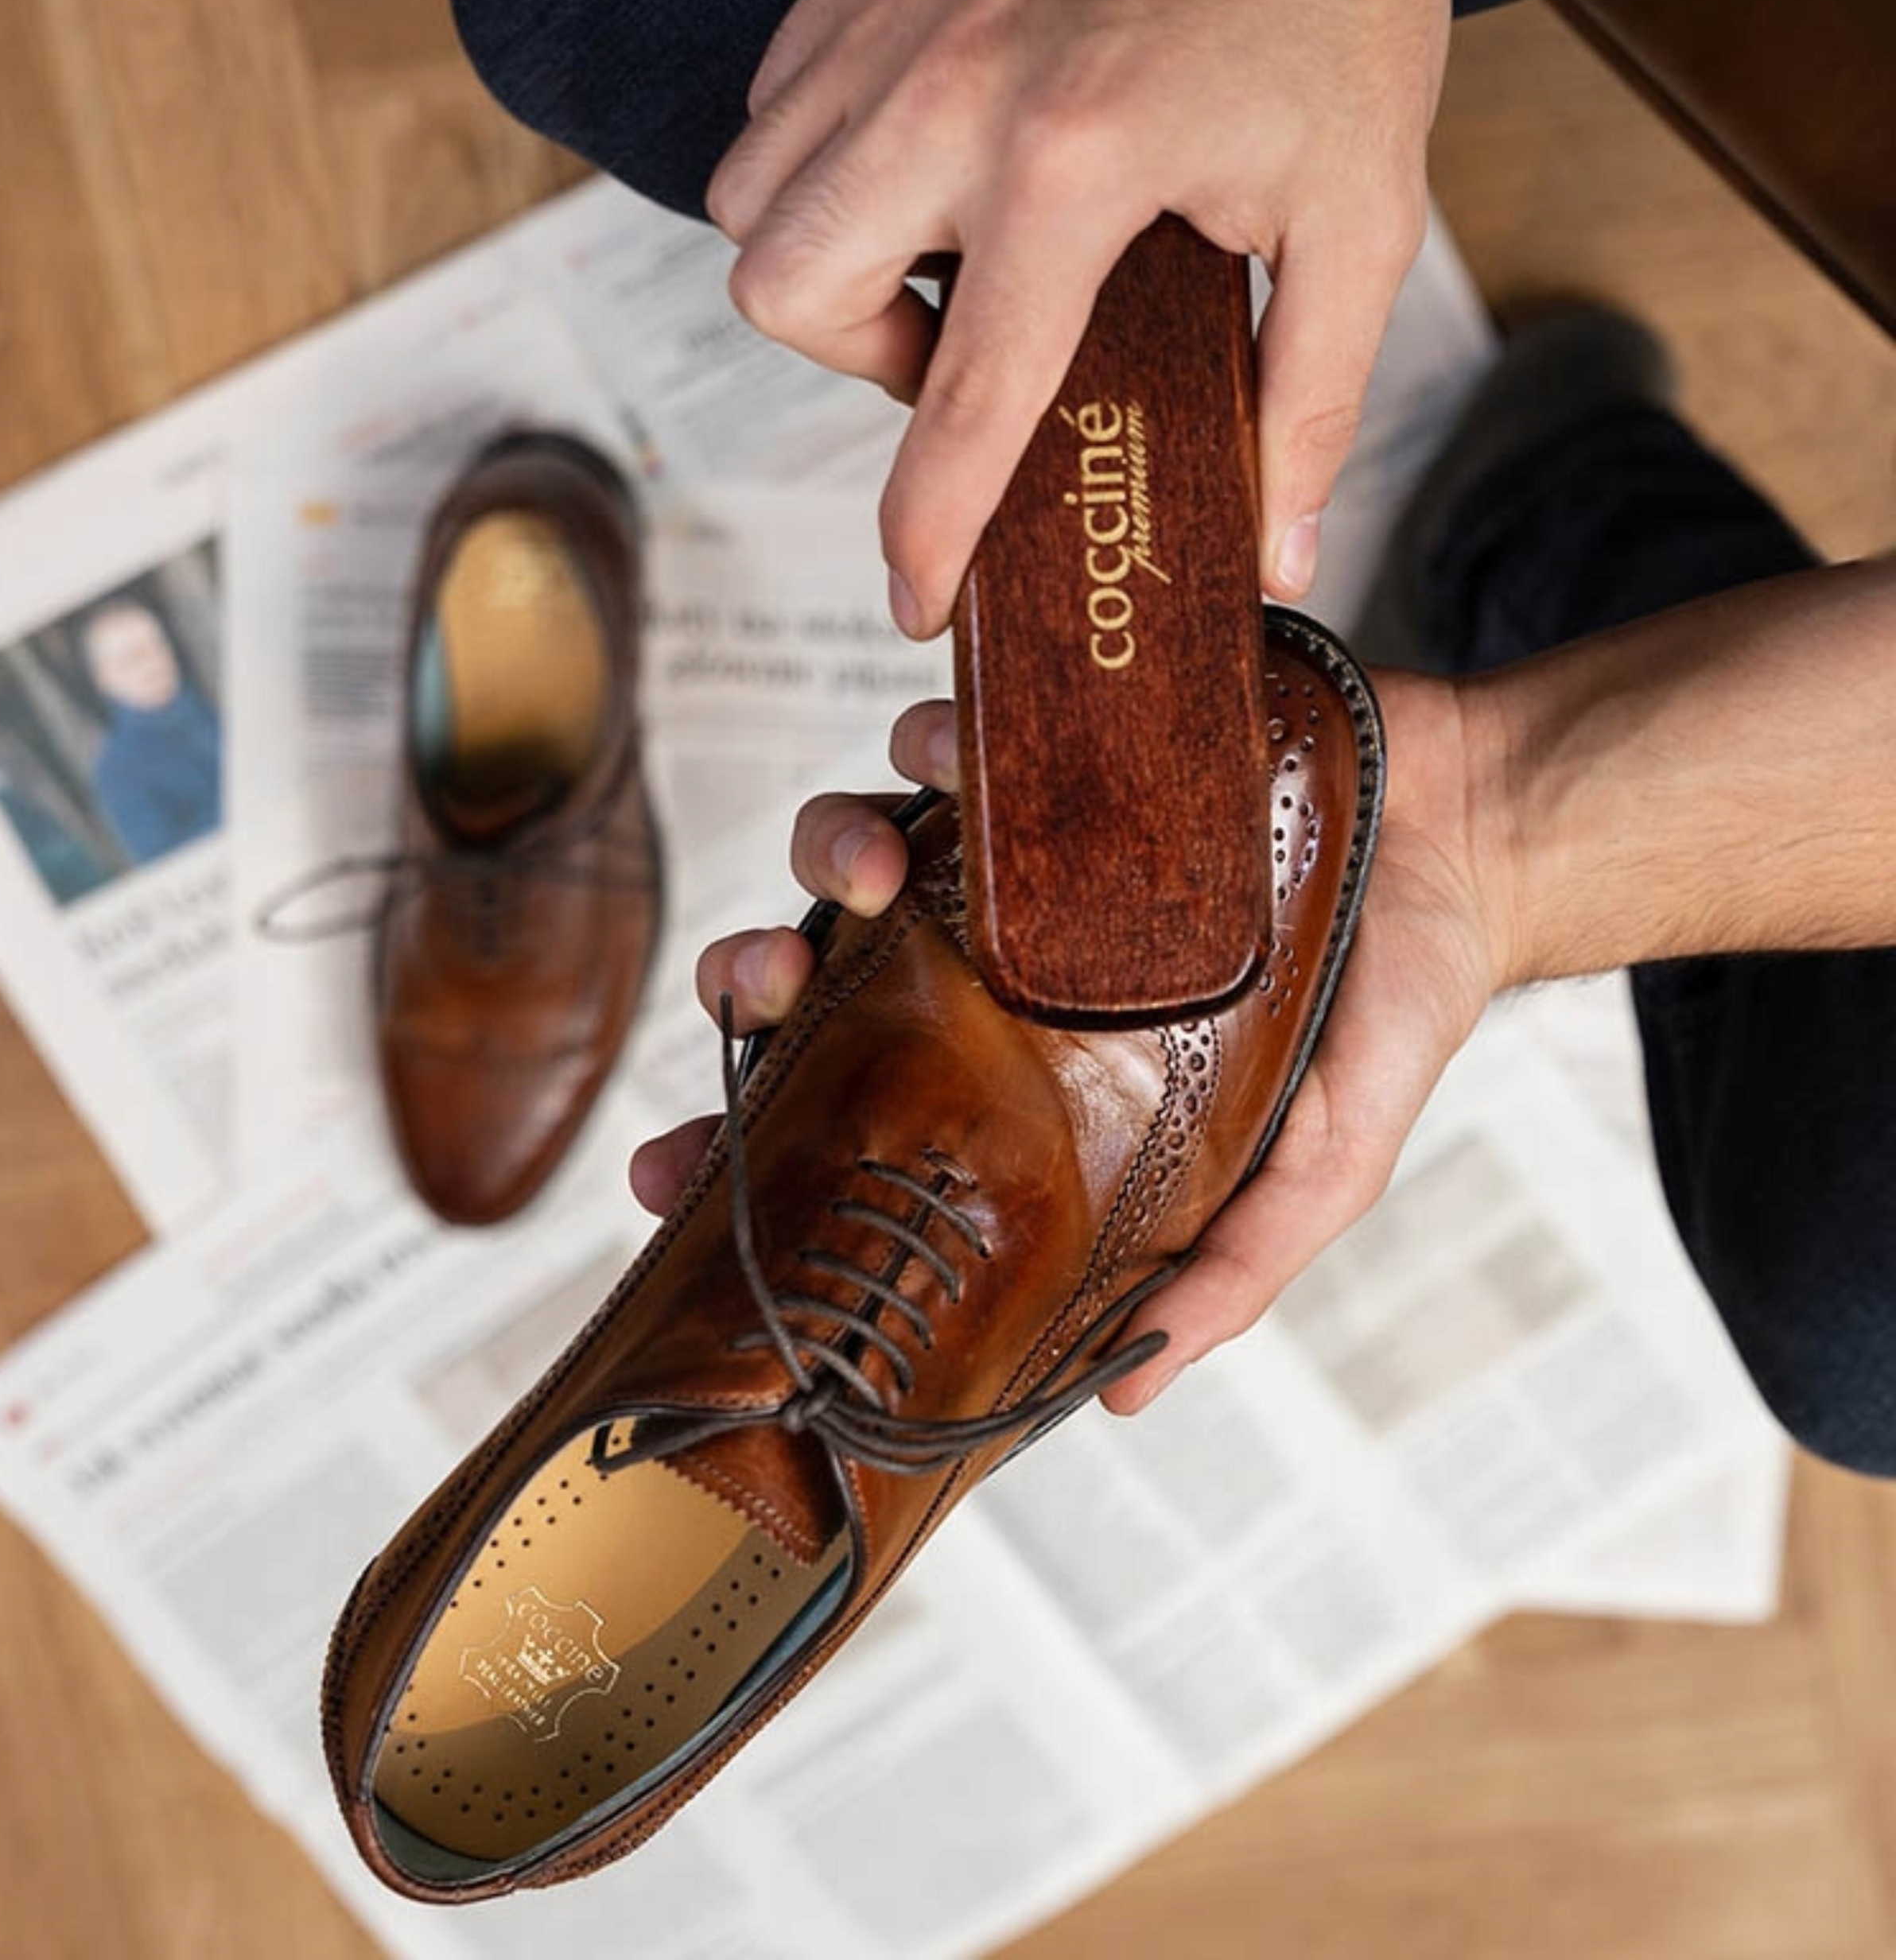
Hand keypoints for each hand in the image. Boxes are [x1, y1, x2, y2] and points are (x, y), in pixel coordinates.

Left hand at [630, 671, 1511, 1410]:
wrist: (1465, 839)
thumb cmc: (1382, 1010)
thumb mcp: (1320, 1167)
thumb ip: (1230, 1266)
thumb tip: (1130, 1391)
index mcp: (1026, 1077)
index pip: (851, 1122)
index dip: (740, 1147)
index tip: (663, 1173)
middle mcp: (994, 970)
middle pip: (816, 977)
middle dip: (756, 980)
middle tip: (767, 987)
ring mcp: (1018, 860)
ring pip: (858, 850)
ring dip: (825, 852)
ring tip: (868, 865)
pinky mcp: (1065, 754)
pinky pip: (956, 737)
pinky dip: (926, 738)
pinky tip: (937, 751)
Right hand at [706, 0, 1451, 628]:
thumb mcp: (1360, 199)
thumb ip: (1315, 389)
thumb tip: (1281, 542)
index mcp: (1072, 165)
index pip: (962, 403)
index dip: (928, 530)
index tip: (916, 597)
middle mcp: (946, 88)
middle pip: (784, 290)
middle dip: (849, 354)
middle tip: (952, 340)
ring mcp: (890, 10)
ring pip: (753, 192)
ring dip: (826, 254)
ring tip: (944, 241)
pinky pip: (778, 94)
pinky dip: (826, 153)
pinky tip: (930, 147)